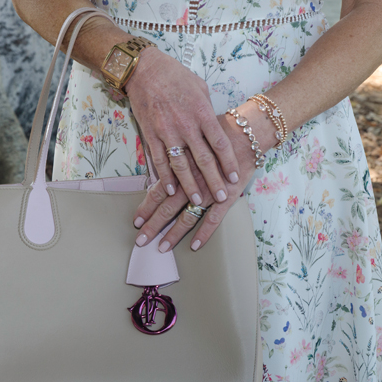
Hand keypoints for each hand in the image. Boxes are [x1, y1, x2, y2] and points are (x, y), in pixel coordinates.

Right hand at [124, 47, 239, 205]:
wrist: (144, 69)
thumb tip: (217, 128)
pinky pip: (158, 160)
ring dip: (189, 185)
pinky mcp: (150, 134)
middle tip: (221, 197)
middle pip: (203, 159)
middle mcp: (186, 124)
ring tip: (196, 201)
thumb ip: (208, 111)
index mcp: (202, 112)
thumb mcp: (200, 88)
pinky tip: (170, 190)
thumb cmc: (175, 76)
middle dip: (214, 181)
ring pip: (181, 165)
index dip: (228, 163)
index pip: (220, 143)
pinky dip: (164, 177)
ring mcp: (166, 131)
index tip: (235, 178)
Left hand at [132, 101, 275, 250]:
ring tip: (162, 248)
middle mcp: (191, 182)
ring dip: (173, 234)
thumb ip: (176, 155)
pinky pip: (213, 219)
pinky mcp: (226, 197)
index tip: (135, 221)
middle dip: (152, 226)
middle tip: (140, 241)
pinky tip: (194, 246)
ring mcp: (208, 192)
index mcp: (180, 169)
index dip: (145, 207)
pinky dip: (204, 234)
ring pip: (186, 217)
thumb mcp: (190, 140)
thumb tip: (160, 162)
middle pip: (166, 208)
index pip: (156, 192)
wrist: (246, 133)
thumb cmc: (217, 134)